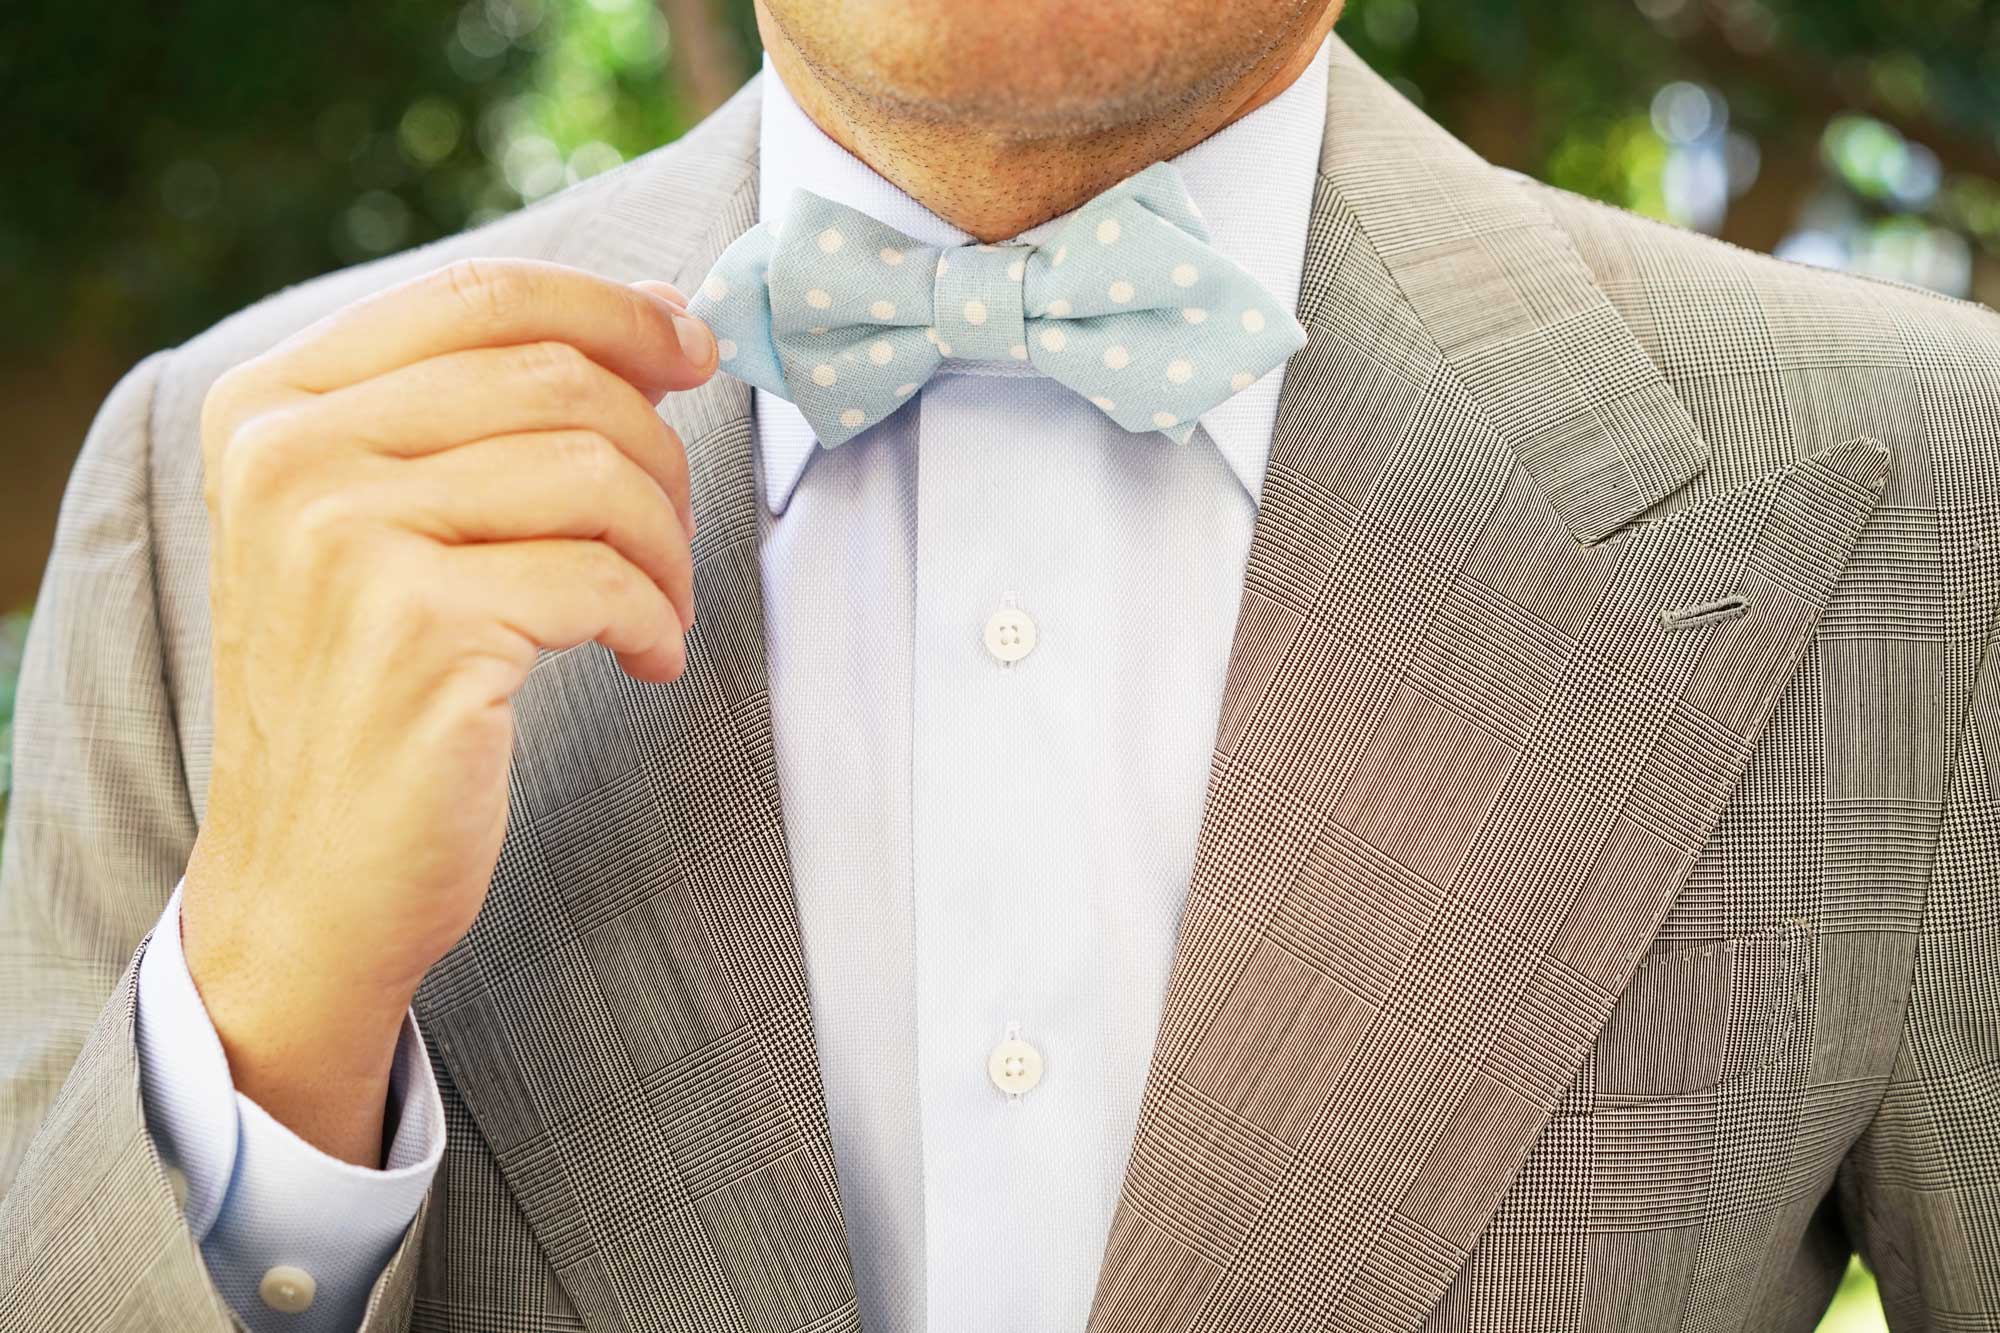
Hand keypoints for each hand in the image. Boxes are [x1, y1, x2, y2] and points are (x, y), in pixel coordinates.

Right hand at [179, 258, 716, 1164]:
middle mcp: (292, 455)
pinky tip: (645, 660)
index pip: (482, 294)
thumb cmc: (367, 696)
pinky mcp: (419, 631)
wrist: (307, 883)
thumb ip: (474, 413)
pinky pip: (603, 578)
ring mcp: (346, 541)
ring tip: (661, 607)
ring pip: (594, 473)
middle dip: (658, 451)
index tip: (692, 351)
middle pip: (557, 379)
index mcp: (273, 404)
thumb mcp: (376, 526)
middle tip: (676, 533)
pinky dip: (655, 620)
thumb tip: (654, 316)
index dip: (614, 311)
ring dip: (667, 546)